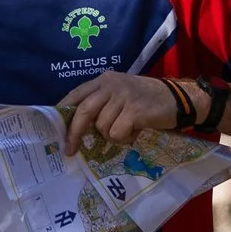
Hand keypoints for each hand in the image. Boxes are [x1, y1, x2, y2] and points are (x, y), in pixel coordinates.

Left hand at [60, 71, 192, 152]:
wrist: (177, 99)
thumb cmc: (146, 101)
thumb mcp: (120, 95)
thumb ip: (101, 104)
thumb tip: (76, 127)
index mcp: (104, 80)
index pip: (76, 95)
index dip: (62, 111)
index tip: (53, 128)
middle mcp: (111, 85)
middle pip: (83, 111)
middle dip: (74, 133)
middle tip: (70, 150)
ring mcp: (123, 96)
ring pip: (102, 127)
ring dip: (112, 135)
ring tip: (127, 128)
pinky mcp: (135, 110)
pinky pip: (117, 133)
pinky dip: (125, 138)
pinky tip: (136, 131)